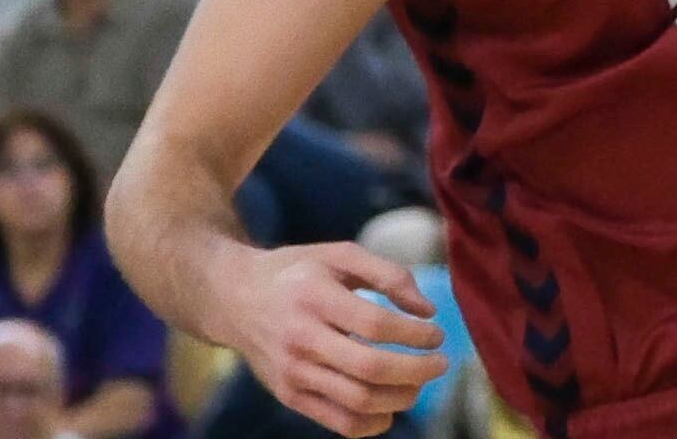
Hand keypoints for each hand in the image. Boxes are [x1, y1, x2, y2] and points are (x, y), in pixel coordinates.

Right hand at [221, 243, 447, 437]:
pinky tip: (391, 407)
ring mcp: (292, 373)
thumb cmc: (298, 273)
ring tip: (419, 383)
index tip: (437, 333)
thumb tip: (427, 310)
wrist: (235, 299)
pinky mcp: (289, 396)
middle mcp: (300, 340)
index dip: (415, 334)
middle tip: (441, 363)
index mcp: (315, 298)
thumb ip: (389, 274)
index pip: (375, 325)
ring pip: (357, 401)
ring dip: (401, 397)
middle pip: (370, 369)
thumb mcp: (340, 255)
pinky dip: (372, 423)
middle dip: (417, 370)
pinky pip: (337, 422)